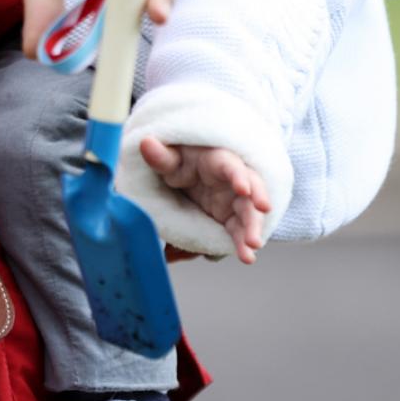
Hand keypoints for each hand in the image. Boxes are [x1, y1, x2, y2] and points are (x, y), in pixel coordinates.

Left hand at [139, 138, 270, 263]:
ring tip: (249, 254)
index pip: (232, 166)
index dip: (238, 176)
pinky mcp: (230, 216)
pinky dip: (241, 243)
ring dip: (250, 232)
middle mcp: (232, 180)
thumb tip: (146, 144)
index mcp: (218, 160)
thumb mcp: (171, 157)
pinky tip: (246, 256)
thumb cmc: (183, 158)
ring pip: (248, 215)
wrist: (187, 168)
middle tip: (254, 235)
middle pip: (249, 194)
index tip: (243, 189)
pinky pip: (238, 230)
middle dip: (253, 214)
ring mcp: (233, 200)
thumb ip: (160, 156)